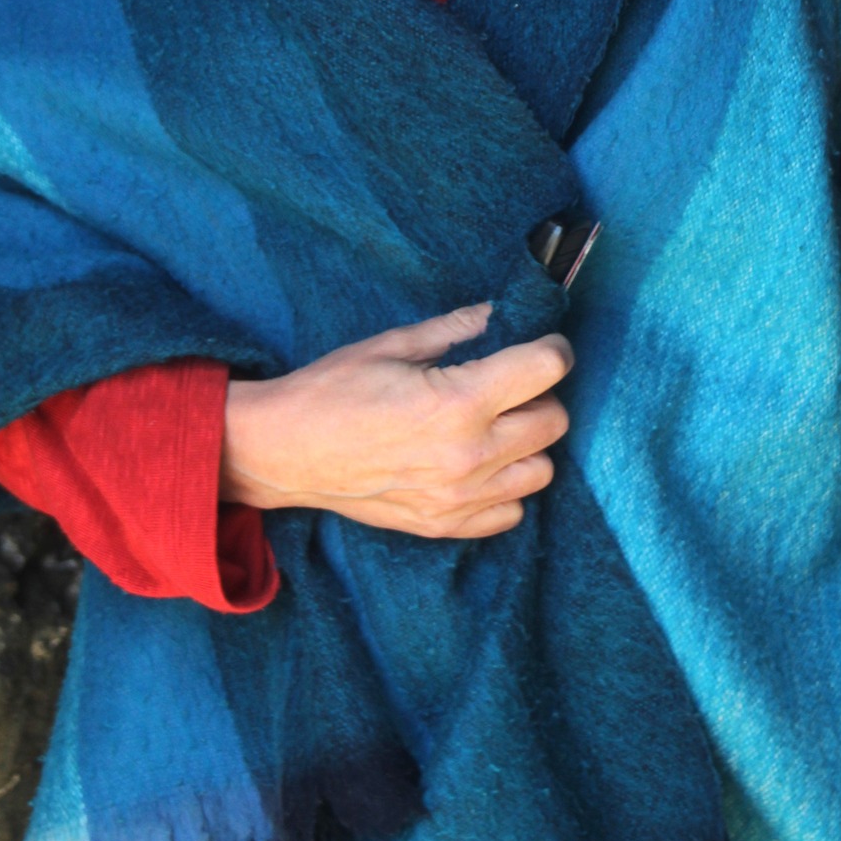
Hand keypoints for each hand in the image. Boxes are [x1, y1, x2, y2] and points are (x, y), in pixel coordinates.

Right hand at [220, 302, 572, 538]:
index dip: (552, 349)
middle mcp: (470, 454)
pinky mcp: (446, 526)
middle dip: (540, 394)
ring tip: (496, 425)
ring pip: (543, 470)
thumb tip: (496, 314)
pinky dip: (506, 487)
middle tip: (510, 382)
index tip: (543, 344)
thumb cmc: (333, 389)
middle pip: (554, 422)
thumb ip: (453, 330)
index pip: (545, 370)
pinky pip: (511, 512)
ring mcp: (460, 497)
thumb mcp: (392, 345)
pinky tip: (479, 464)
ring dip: (528, 443)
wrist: (287, 452)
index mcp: (459, 401)